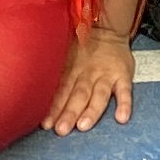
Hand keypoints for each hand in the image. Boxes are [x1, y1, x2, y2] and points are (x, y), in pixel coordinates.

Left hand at [44, 20, 138, 135]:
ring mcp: (107, 75)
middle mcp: (88, 74)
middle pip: (78, 95)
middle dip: (69, 113)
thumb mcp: (65, 55)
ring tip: (84, 125)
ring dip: (92, 111)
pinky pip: (125, 91)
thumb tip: (34, 93)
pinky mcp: (123, 76)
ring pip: (99, 95)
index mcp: (71, 70)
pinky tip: (121, 118)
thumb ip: (56, 74)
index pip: (61, 91)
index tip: (46, 124)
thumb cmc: (82, 47)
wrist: (108, 29)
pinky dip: (124, 104)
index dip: (53, 107)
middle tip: (61, 130)